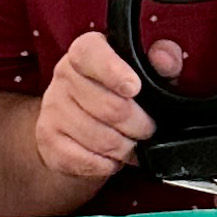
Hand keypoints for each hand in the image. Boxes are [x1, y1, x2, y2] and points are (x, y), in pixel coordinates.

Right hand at [32, 32, 184, 184]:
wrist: (77, 129)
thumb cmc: (118, 96)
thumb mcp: (145, 73)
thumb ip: (161, 62)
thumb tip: (166, 59)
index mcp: (85, 52)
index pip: (91, 54)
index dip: (114, 71)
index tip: (134, 88)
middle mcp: (64, 76)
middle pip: (110, 107)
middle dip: (140, 125)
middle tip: (148, 129)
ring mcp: (53, 109)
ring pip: (102, 139)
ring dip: (126, 147)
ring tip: (132, 143)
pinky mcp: (49, 140)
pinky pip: (87, 160)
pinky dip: (108, 164)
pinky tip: (112, 157)